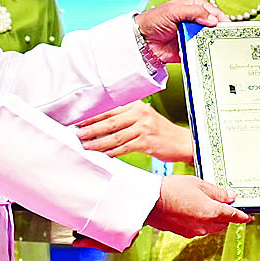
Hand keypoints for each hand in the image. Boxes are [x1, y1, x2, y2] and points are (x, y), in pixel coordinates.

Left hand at [77, 102, 194, 163]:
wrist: (182, 142)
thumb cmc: (160, 131)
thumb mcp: (144, 117)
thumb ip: (126, 117)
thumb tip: (99, 123)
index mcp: (136, 105)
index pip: (109, 109)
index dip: (92, 115)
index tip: (78, 121)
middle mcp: (140, 114)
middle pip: (109, 122)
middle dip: (91, 129)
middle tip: (77, 134)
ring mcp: (143, 128)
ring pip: (115, 137)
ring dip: (98, 143)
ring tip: (85, 146)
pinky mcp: (146, 142)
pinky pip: (124, 148)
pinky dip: (112, 152)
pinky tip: (103, 155)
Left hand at [135, 0, 225, 63]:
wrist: (142, 40)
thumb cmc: (155, 20)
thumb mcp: (175, 10)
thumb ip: (195, 12)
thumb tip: (213, 20)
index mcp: (193, 8)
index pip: (212, 11)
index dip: (220, 18)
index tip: (227, 26)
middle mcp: (194, 21)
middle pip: (212, 26)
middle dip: (219, 32)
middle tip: (225, 38)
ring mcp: (192, 35)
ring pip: (208, 40)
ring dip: (212, 43)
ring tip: (219, 48)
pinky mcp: (189, 48)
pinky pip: (200, 52)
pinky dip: (204, 54)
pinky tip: (209, 56)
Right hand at [146, 175, 250, 236]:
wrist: (149, 201)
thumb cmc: (172, 189)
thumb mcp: (198, 184)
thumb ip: (217, 192)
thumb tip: (230, 198)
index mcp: (212, 212)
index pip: (234, 216)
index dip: (243, 217)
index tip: (249, 217)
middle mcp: (205, 225)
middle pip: (223, 224)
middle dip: (226, 216)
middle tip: (223, 204)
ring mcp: (194, 231)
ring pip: (211, 228)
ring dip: (213, 220)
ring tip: (205, 206)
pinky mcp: (183, 233)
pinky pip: (198, 229)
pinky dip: (200, 222)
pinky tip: (192, 211)